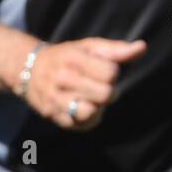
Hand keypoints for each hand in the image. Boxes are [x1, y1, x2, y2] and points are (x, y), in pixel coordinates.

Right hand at [25, 38, 146, 130]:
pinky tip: (86, 107)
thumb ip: (116, 49)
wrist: (29, 68)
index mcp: (74, 59)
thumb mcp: (89, 46)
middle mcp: (62, 79)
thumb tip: (142, 47)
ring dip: (98, 106)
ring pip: (90, 112)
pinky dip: (88, 119)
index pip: (110, 73)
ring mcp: (56, 100)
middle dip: (109, 91)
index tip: (105, 70)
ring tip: (93, 98)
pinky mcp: (53, 116)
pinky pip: (80, 125)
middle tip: (101, 86)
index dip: (113, 73)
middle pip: (105, 94)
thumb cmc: (68, 56)